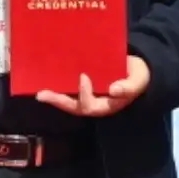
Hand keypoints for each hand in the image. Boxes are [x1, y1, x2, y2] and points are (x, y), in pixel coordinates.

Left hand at [35, 55, 153, 118]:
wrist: (136, 70)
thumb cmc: (137, 76)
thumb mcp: (138, 80)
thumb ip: (129, 87)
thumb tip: (113, 90)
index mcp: (107, 105)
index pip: (91, 106)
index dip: (84, 94)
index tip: (83, 77)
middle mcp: (95, 104)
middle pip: (74, 107)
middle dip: (58, 101)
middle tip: (43, 95)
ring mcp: (88, 96)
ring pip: (68, 101)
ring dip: (54, 97)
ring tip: (40, 92)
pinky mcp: (84, 88)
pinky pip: (69, 90)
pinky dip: (58, 88)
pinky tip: (45, 79)